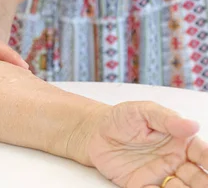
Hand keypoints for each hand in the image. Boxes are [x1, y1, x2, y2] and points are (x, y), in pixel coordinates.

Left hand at [84, 102, 207, 187]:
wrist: (95, 132)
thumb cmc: (122, 118)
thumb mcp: (143, 111)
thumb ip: (166, 119)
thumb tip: (192, 125)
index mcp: (181, 142)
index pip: (203, 154)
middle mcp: (175, 161)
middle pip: (198, 177)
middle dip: (204, 182)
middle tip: (203, 183)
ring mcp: (160, 175)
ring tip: (180, 186)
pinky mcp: (142, 185)